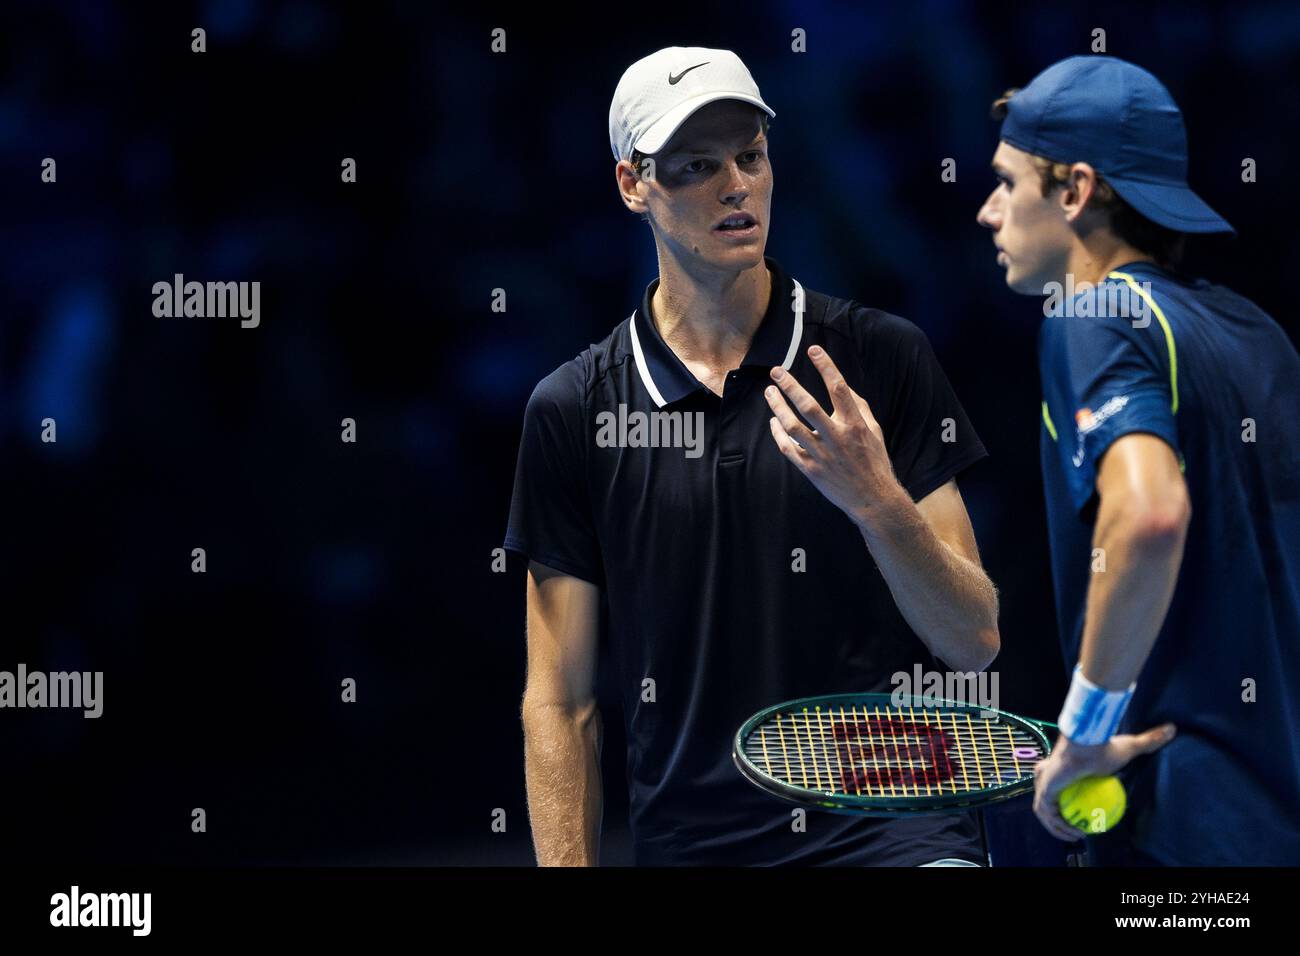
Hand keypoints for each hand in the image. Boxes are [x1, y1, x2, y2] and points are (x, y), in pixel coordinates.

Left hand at [765, 345, 896, 525]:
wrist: (872, 498)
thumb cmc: (874, 461)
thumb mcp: (874, 430)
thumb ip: (859, 407)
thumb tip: (843, 386)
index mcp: (855, 424)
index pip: (839, 388)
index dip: (826, 366)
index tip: (814, 350)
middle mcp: (837, 437)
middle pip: (808, 406)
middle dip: (790, 385)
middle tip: (776, 371)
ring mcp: (822, 454)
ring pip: (792, 426)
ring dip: (778, 407)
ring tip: (769, 392)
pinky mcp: (810, 470)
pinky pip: (788, 448)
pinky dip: (778, 434)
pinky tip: (773, 422)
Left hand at [1031, 723, 1175, 840]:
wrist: (1087, 743)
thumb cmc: (1103, 746)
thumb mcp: (1130, 746)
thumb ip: (1149, 740)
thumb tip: (1171, 729)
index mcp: (1060, 765)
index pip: (1062, 788)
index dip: (1069, 802)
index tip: (1086, 815)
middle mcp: (1048, 773)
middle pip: (1049, 801)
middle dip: (1059, 818)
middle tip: (1079, 830)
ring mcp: (1043, 781)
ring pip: (1046, 811)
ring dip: (1059, 827)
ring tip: (1077, 836)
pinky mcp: (1043, 788)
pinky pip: (1049, 815)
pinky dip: (1059, 827)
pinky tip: (1075, 834)